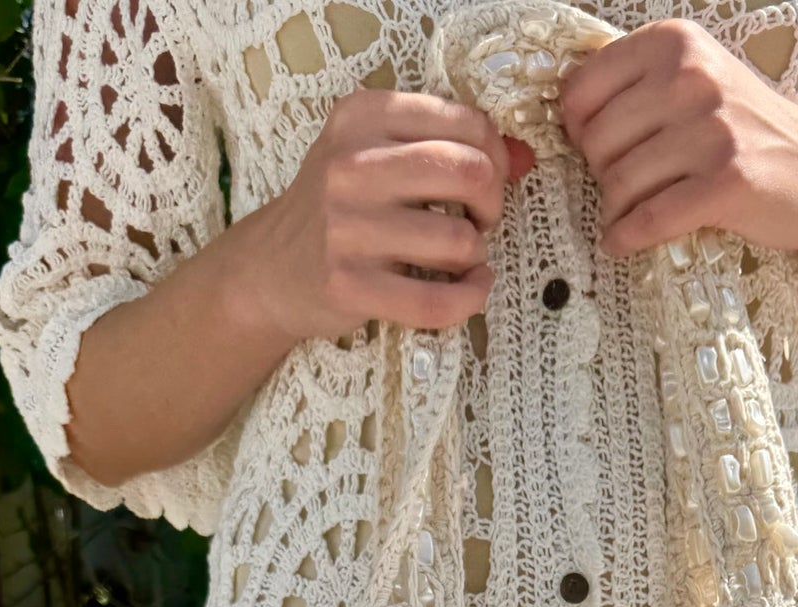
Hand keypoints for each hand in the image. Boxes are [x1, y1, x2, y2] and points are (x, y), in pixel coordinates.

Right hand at [246, 90, 511, 342]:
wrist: (272, 268)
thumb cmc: (341, 206)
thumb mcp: (381, 154)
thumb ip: (452, 146)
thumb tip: (525, 157)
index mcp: (362, 115)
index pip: (466, 123)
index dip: (495, 155)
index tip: (486, 180)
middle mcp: (351, 164)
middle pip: (470, 172)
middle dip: (492, 202)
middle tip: (478, 219)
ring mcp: (347, 227)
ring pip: (459, 239)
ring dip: (475, 253)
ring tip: (458, 256)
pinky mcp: (351, 285)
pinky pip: (438, 300)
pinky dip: (471, 298)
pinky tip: (470, 289)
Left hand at [560, 18, 797, 260]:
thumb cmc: (743, 131)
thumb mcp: (694, 81)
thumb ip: (637, 86)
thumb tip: (566, 119)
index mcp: (674, 44)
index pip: (582, 91)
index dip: (580, 130)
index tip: (600, 149)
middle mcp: (691, 77)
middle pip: (596, 142)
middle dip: (600, 174)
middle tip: (625, 186)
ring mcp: (712, 130)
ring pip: (619, 184)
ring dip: (616, 211)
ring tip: (633, 214)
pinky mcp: (726, 183)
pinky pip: (649, 219)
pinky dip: (627, 237)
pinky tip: (623, 242)